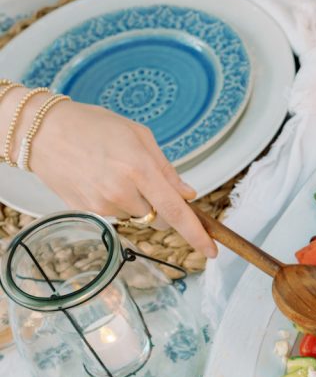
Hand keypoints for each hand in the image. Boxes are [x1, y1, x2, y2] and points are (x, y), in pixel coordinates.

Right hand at [30, 101, 216, 257]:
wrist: (43, 132)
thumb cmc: (93, 126)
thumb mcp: (138, 135)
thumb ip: (166, 169)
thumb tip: (188, 195)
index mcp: (140, 169)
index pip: (176, 211)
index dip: (197, 234)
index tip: (211, 250)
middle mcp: (123, 191)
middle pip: (160, 218)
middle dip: (162, 206)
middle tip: (144, 179)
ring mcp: (104, 205)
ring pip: (138, 216)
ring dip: (136, 202)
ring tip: (114, 172)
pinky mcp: (90, 212)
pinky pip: (118, 215)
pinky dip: (117, 201)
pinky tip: (101, 179)